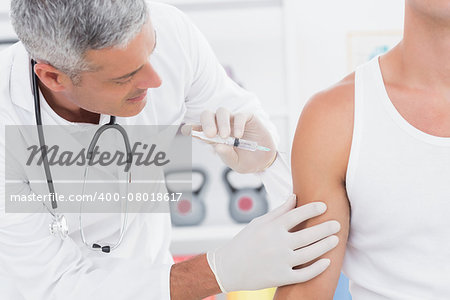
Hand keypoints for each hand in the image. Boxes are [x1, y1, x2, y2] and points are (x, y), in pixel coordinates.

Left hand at [183, 108, 276, 172]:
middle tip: (210, 134)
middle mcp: (221, 126)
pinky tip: (238, 135)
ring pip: (222, 112)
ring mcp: (234, 120)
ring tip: (226, 136)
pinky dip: (237, 124)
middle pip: (208, 115)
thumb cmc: (245, 161)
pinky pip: (240, 115)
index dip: (192, 128)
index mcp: (214, 136)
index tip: (187, 130)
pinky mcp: (247, 118)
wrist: (264, 162)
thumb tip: (217, 146)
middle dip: (207, 123)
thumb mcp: (234, 162)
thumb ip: (226, 154)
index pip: (199, 128)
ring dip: (221, 123)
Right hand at [206, 195, 340, 292]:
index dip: (312, 209)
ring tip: (336, 239)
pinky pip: (304, 274)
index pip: (296, 215)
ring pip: (310, 253)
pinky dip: (318, 268)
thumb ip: (279, 211)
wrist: (228, 268)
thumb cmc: (244, 242)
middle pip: (308, 235)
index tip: (324, 206)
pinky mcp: (281, 278)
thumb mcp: (259, 223)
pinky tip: (327, 262)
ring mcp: (280, 262)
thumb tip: (295, 197)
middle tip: (337, 224)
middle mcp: (276, 244)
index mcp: (271, 228)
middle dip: (325, 228)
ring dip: (325, 246)